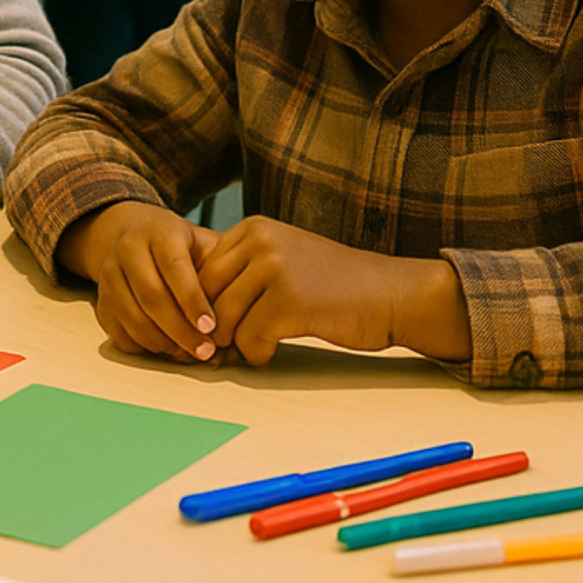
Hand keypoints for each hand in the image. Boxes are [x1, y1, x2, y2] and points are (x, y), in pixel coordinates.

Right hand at [58, 200, 220, 362]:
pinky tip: (168, 349)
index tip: (211, 326)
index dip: (192, 300)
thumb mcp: (203, 242)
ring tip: (190, 353)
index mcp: (159, 231)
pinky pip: (119, 333)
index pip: (174, 267)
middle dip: (181, 331)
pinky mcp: (101, 301)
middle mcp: (128, 250)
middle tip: (206, 351)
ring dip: (164, 343)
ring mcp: (109, 276)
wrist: (133, 234)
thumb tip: (241, 303)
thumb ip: (222, 265)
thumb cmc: (179, 245)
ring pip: (133, 318)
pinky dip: (145, 347)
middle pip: (151, 297)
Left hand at [199, 215, 468, 366]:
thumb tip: (193, 307)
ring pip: (223, 320)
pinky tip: (272, 352)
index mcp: (254, 228)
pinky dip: (257, 354)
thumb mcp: (283, 257)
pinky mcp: (289, 302)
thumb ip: (242, 270)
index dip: (201, 305)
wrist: (388, 294)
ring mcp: (275, 269)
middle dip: (211, 327)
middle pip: (206, 295)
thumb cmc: (333, 284)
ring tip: (254, 347)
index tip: (216, 327)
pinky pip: (250, 340)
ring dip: (235, 344)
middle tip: (224, 347)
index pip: (202, 271)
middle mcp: (261, 241)